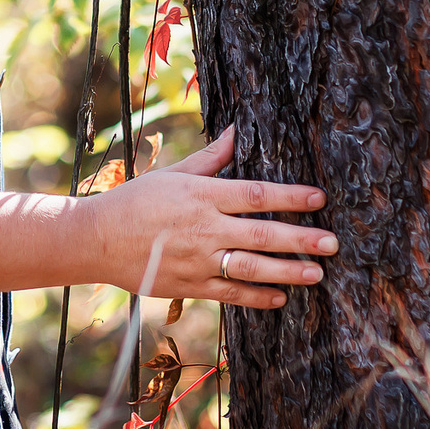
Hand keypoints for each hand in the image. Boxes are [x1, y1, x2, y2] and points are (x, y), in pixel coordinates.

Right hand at [82, 125, 334, 309]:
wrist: (96, 239)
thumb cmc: (136, 200)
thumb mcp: (173, 173)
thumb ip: (211, 158)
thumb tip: (238, 130)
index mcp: (201, 195)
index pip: (255, 194)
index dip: (290, 196)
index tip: (319, 198)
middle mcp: (203, 228)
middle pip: (261, 233)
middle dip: (300, 238)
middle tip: (333, 243)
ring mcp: (196, 260)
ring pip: (250, 268)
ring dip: (287, 272)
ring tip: (317, 274)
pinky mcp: (188, 286)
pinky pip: (229, 294)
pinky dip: (256, 297)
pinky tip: (280, 298)